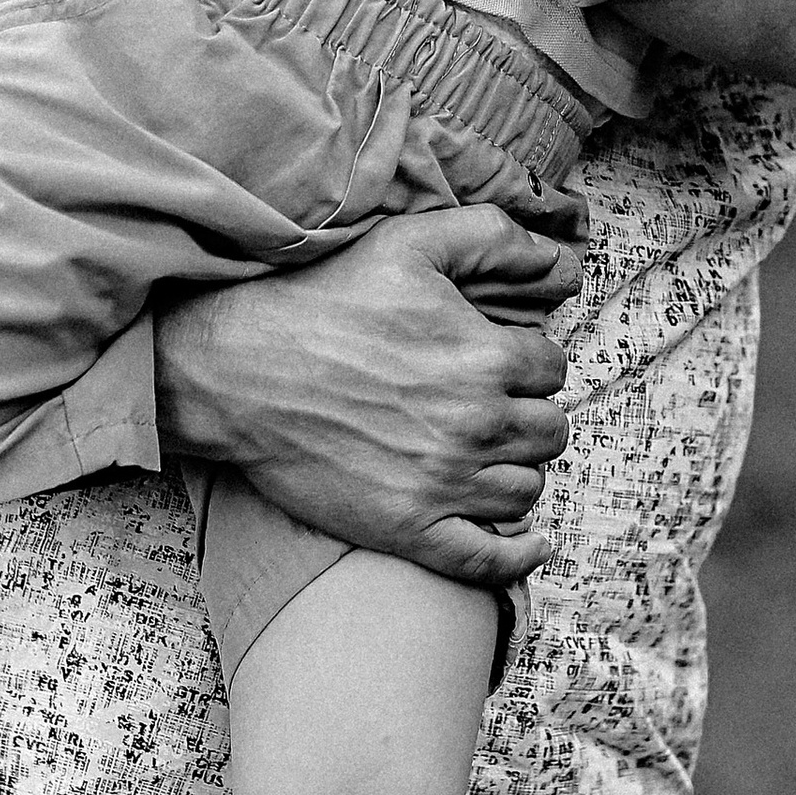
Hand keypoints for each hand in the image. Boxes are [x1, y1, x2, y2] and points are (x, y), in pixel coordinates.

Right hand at [153, 207, 579, 580]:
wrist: (237, 370)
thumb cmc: (320, 301)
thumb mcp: (407, 241)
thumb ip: (491, 235)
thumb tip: (558, 256)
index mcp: (485, 356)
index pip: (551, 368)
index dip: (528, 360)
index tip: (499, 359)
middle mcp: (476, 425)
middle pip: (548, 430)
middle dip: (527, 413)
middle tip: (491, 404)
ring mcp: (444, 483)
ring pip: (526, 488)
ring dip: (515, 468)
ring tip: (485, 451)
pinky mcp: (409, 529)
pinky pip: (490, 559)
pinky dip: (518, 554)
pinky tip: (528, 540)